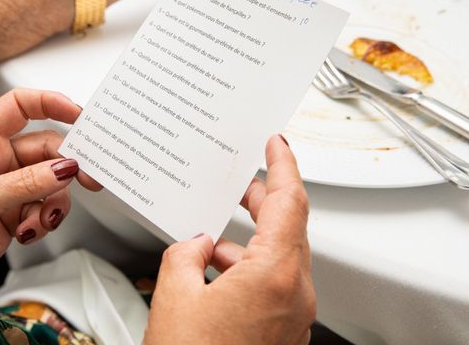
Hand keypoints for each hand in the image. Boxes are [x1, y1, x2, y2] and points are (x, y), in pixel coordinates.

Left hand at [0, 89, 100, 291]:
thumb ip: (27, 182)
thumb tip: (65, 167)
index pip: (19, 107)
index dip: (49, 103)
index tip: (77, 114)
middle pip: (45, 149)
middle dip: (66, 166)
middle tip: (86, 178)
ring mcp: (8, 187)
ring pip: (51, 181)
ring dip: (54, 201)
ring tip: (43, 218)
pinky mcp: (16, 212)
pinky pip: (46, 207)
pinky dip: (44, 220)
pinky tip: (28, 231)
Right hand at [144, 135, 314, 344]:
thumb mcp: (175, 294)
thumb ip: (186, 253)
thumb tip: (197, 244)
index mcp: (274, 274)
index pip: (289, 201)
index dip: (283, 165)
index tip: (277, 143)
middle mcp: (294, 293)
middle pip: (289, 225)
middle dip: (264, 198)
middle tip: (244, 178)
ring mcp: (293, 314)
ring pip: (279, 255)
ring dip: (250, 238)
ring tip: (214, 233)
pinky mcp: (283, 330)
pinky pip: (273, 282)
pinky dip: (248, 267)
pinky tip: (216, 271)